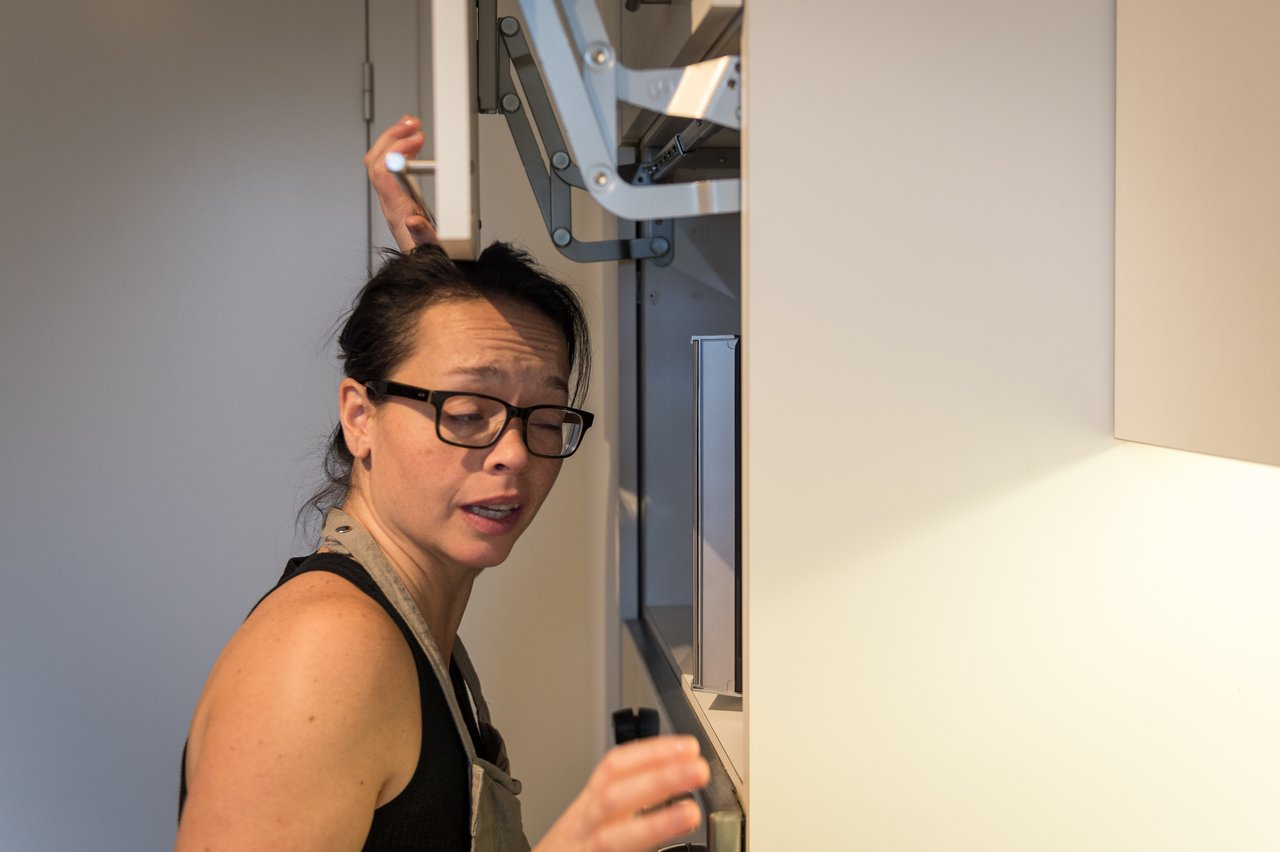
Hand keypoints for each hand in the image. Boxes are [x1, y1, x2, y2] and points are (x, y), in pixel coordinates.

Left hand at [365, 115, 436, 249]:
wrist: (428, 271)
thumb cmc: (430, 260)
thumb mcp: (433, 251)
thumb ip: (425, 237)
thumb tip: (413, 220)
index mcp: (397, 212)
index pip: (383, 172)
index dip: (394, 150)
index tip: (415, 140)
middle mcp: (391, 204)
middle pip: (376, 162)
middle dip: (391, 137)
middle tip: (411, 124)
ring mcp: (393, 201)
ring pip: (380, 163)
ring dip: (393, 141)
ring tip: (410, 126)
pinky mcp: (401, 200)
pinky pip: (390, 170)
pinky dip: (400, 152)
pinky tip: (412, 145)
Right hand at [535, 735, 709, 851]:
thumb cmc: (573, 848)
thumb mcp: (592, 818)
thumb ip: (626, 799)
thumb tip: (676, 778)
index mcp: (588, 806)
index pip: (614, 768)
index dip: (650, 753)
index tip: (686, 747)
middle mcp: (584, 827)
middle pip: (615, 797)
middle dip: (657, 780)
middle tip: (698, 769)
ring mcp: (585, 851)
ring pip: (612, 838)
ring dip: (655, 823)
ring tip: (691, 813)